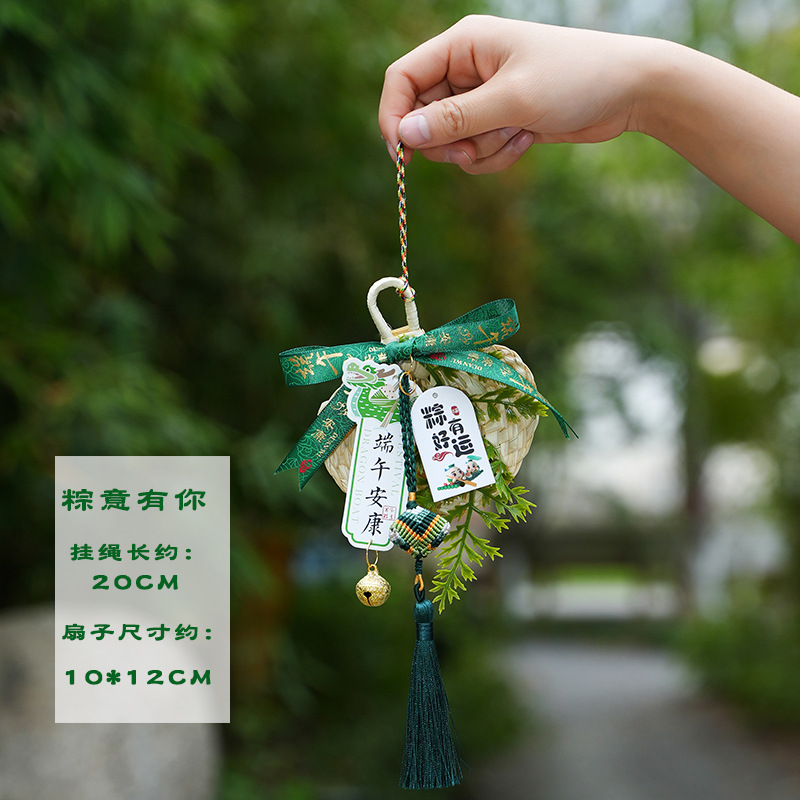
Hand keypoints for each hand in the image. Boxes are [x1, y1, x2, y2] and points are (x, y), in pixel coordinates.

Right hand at [379, 15, 655, 173]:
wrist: (628, 91)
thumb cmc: (575, 79)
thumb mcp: (511, 100)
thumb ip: (454, 120)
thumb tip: (404, 137)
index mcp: (463, 44)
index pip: (403, 79)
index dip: (394, 117)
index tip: (401, 155)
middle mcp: (467, 68)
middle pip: (423, 117)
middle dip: (448, 142)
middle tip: (473, 150)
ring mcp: (483, 97)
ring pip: (451, 142)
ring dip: (479, 151)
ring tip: (517, 134)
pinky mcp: (499, 120)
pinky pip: (476, 151)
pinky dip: (496, 155)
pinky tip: (527, 139)